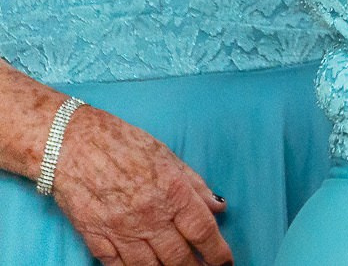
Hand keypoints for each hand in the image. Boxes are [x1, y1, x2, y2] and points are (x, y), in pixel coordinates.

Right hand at [49, 105, 231, 265]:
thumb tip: (218, 207)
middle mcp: (149, 216)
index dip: (218, 252)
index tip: (226, 262)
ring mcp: (120, 231)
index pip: (203, 232)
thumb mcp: (168, 157)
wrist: (71, 145)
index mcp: (172, 192)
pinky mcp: (95, 239)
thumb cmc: (122, 144)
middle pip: (179, 256)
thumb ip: (195, 186)